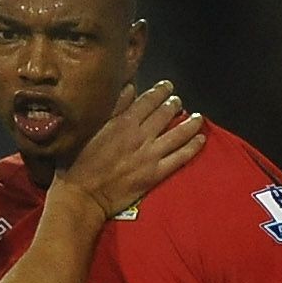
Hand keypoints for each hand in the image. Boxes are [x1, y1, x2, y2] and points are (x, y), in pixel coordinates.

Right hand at [60, 80, 204, 223]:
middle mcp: (140, 135)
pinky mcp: (155, 174)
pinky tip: (201, 139)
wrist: (83, 196)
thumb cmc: (80, 163)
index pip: (149, 99)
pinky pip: (181, 157)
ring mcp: (150, 155)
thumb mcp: (91, 130)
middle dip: (175, 104)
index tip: (167, 86)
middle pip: (166, 113)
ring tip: (197, 117)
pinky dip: (193, 147)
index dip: (161, 90)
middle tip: (178, 101)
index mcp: (123, 122)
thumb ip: (113, 108)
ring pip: (178, 133)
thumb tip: (129, 88)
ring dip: (191, 122)